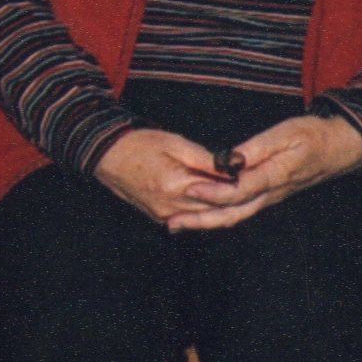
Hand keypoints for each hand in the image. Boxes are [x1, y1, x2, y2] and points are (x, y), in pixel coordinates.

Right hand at [94, 127, 242, 227]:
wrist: (107, 155)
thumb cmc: (141, 143)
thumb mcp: (176, 143)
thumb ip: (207, 159)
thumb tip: (235, 165)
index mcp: (175, 186)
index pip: (217, 191)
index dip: (237, 184)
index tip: (254, 174)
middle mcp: (170, 207)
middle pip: (212, 207)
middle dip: (232, 197)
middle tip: (253, 183)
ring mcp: (163, 215)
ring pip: (202, 215)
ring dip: (220, 204)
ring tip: (237, 190)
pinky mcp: (159, 217)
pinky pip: (188, 217)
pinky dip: (202, 208)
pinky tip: (214, 197)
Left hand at [165, 114, 361, 231]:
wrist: (337, 149)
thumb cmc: (313, 136)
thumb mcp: (287, 133)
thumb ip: (258, 148)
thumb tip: (231, 159)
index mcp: (274, 177)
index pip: (239, 190)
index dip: (214, 191)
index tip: (191, 187)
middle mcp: (269, 194)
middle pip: (231, 214)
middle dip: (200, 220)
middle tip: (172, 223)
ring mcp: (268, 198)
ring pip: (234, 217)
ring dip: (205, 222)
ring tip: (177, 224)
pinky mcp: (266, 196)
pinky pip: (239, 211)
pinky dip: (217, 216)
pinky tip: (200, 214)